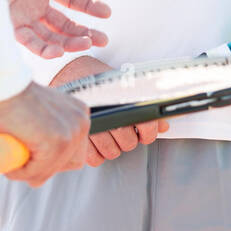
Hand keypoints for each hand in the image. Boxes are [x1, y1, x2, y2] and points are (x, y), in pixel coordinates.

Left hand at [0, 0, 110, 58]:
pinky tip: (58, 51)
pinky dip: (43, 47)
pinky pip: (29, 40)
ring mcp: (23, 15)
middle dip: (84, 32)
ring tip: (86, 45)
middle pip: (65, 23)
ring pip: (51, 35)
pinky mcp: (8, 24)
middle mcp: (34, 3)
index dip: (90, 6)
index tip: (107, 13)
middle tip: (103, 40)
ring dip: (69, 42)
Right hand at [0, 81, 90, 186]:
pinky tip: (9, 161)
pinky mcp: (56, 144)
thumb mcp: (41, 115)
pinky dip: (20, 172)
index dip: (54, 158)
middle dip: (45, 167)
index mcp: (79, 113)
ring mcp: (70, 133)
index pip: (76, 151)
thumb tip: (44, 167)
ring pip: (51, 170)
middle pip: (70, 163)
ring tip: (12, 158)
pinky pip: (37, 172)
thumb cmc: (13, 99)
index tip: (33, 155)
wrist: (0, 87)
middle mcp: (81, 121)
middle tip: (22, 159)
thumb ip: (49, 132)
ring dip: (29, 171)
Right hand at [49, 55, 169, 166]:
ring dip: (114, 147)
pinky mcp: (78, 139)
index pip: (146, 123)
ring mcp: (92, 128)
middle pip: (129, 143)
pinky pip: (95, 159)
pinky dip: (98, 154)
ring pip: (112, 152)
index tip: (145, 132)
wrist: (67, 71)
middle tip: (123, 130)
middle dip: (129, 139)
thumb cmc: (96, 78)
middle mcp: (108, 114)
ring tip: (109, 134)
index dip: (149, 132)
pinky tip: (97, 141)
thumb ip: (143, 104)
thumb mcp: (122, 84)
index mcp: (122, 98)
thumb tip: (163, 125)